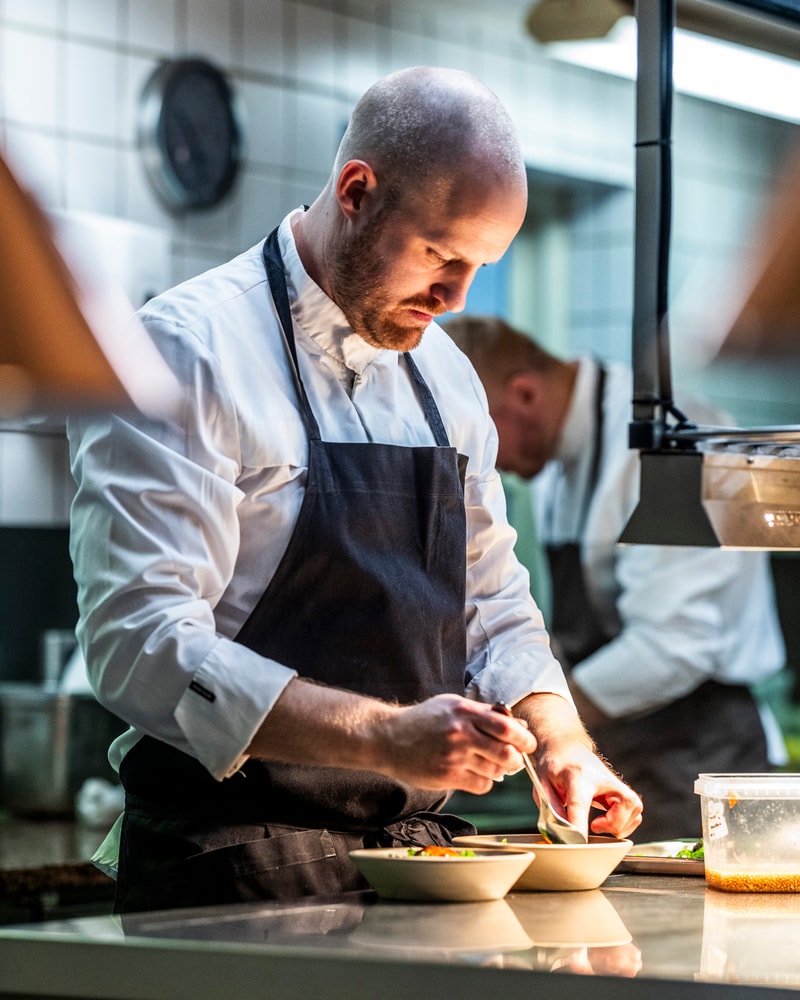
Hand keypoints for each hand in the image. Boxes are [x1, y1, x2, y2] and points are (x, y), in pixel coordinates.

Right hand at [378, 693, 537, 793]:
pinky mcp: (446, 777)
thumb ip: (484, 713)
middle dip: (517, 759)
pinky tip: (475, 773)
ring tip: (489, 763)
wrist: (388, 737)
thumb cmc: (424, 720)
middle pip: (506, 753)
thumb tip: (519, 724)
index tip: (527, 743)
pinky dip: (485, 781)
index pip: (507, 727)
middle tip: (516, 758)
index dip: (524, 738)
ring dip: (499, 770)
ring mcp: (453, 757)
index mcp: (464, 712)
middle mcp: (460, 733)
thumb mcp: (453, 705)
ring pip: (495, 771)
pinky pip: (481, 785)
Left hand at [513, 692, 642, 840]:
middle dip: (612, 824)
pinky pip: (635, 813)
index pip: (580, 803)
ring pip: (634, 810)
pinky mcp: (623, 791)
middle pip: (623, 804)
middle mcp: (602, 778)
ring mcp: (615, 783)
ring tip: (600, 823)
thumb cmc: (554, 764)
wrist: (567, 747)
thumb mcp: (542, 783)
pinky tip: (609, 821)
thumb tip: (560, 836)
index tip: (579, 842)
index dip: (580, 825)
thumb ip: (550, 810)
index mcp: (576, 775)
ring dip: (619, 825)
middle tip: (594, 826)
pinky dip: (625, 823)